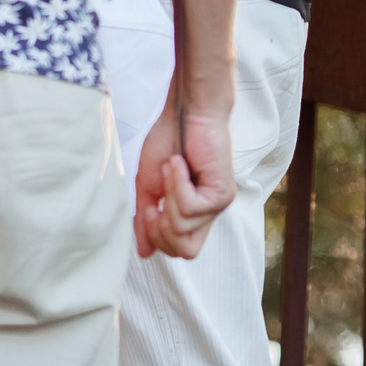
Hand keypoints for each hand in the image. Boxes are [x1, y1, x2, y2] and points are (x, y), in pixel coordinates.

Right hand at [134, 104, 235, 258]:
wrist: (185, 113)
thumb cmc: (167, 142)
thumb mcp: (148, 185)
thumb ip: (146, 219)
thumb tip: (143, 253)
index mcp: (192, 214)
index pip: (178, 249)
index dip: (156, 236)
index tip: (148, 206)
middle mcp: (208, 215)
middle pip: (185, 251)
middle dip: (161, 229)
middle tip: (157, 199)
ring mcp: (217, 206)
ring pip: (183, 230)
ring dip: (167, 196)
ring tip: (170, 169)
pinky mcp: (222, 194)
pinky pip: (190, 207)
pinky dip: (176, 184)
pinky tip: (178, 164)